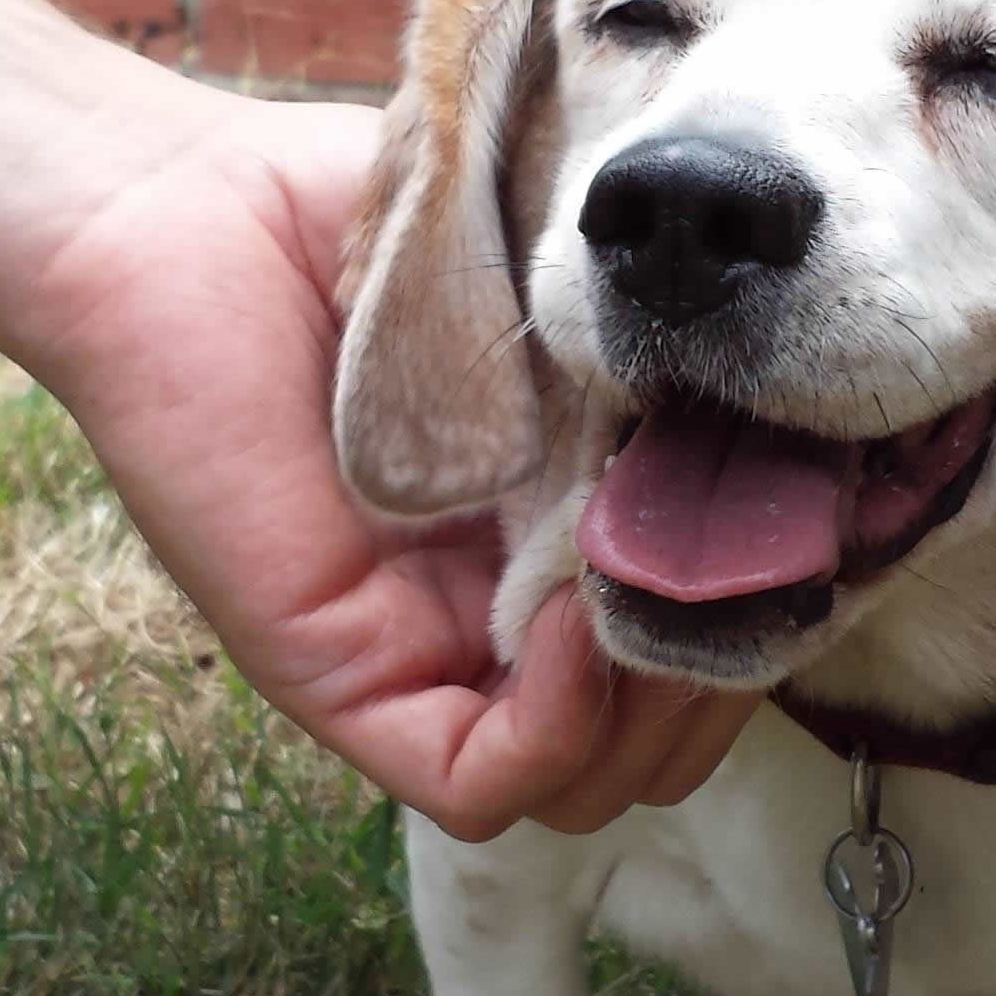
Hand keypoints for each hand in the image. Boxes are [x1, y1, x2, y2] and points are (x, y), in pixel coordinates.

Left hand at [28, 96, 757, 839]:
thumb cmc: (376, 235)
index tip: (796, 532)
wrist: (189, 209)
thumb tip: (805, 425)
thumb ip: (661, 380)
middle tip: (739, 573)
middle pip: (655, 743)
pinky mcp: (343, 680)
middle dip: (721, 684)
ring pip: (586, 786)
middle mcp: (497, 623)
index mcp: (551, 545)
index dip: (757, 622)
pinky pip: (486, 782)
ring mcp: (425, 662)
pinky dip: (563, 729)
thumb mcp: (567, 304)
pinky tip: (582, 620)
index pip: (691, 654)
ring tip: (664, 594)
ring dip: (657, 719)